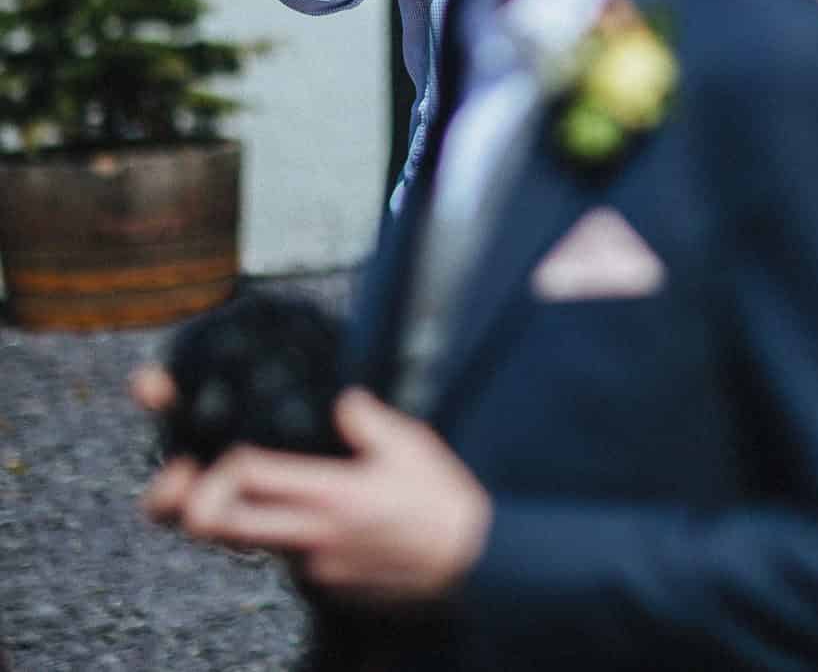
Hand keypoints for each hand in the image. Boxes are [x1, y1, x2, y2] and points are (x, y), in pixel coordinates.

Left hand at [138, 378, 489, 606]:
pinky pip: (280, 558)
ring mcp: (310, 565)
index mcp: (328, 492)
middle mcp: (308, 533)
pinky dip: (277, 537)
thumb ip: (368, 420)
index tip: (222, 451)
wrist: (471, 564)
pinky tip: (300, 518)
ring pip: (241, 544)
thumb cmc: (444, 503)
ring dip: (227, 519)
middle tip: (181, 479)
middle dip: (181, 502)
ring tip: (232, 494)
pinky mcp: (321, 584)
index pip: (243, 474)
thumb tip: (342, 400)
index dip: (218, 462)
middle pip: (212, 525)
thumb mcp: (411, 445)